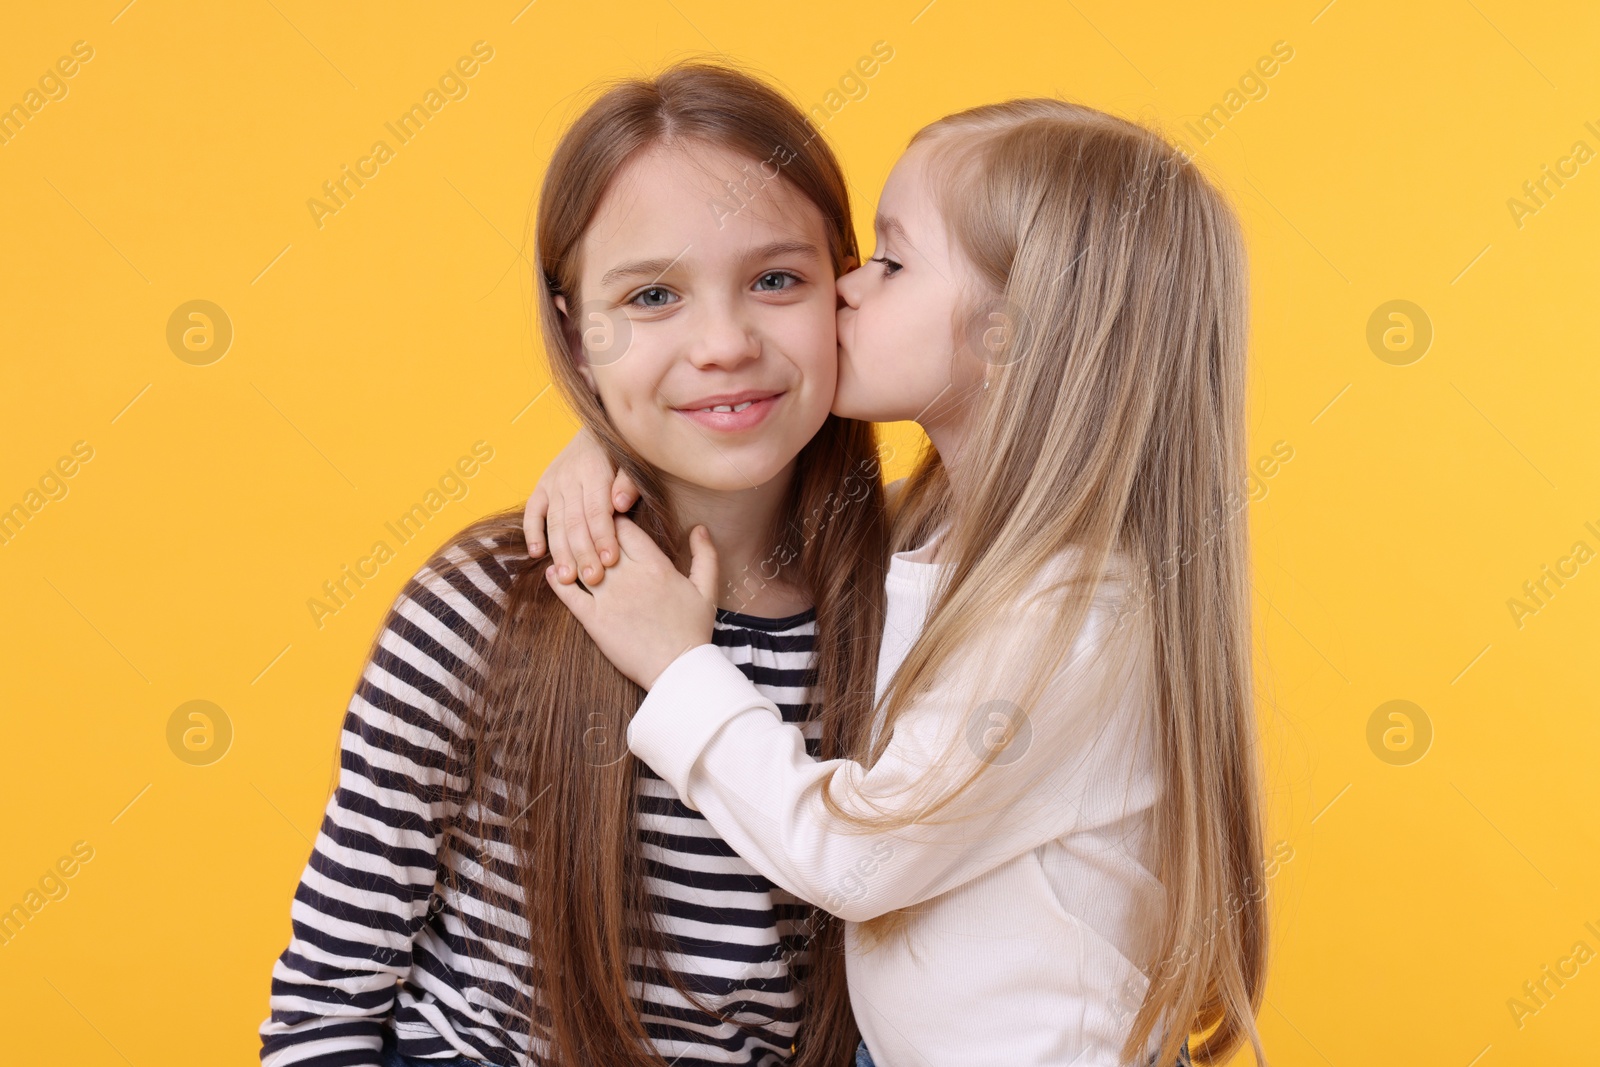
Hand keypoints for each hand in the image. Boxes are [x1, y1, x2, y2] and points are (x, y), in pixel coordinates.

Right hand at [523, 426, 640, 585]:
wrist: (599, 426)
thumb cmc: (623, 451)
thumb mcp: (633, 461)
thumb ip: (628, 483)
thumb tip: (620, 506)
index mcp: (594, 470)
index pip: (597, 510)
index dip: (603, 536)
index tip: (609, 561)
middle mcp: (569, 476)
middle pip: (575, 521)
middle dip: (582, 552)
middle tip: (591, 579)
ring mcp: (552, 481)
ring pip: (555, 521)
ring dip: (559, 551)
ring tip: (566, 577)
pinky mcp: (541, 485)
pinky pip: (532, 511)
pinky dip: (532, 532)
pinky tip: (536, 553)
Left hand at [544, 517, 718, 689]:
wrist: (679, 670)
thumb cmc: (693, 630)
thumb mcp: (708, 589)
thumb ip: (705, 555)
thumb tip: (698, 527)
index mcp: (656, 566)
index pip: (624, 528)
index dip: (613, 519)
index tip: (607, 518)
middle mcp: (629, 577)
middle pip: (599, 540)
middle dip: (590, 531)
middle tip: (582, 527)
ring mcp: (609, 598)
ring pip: (581, 562)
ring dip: (571, 553)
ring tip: (565, 548)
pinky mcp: (594, 620)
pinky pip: (569, 594)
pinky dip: (558, 581)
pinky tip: (554, 573)